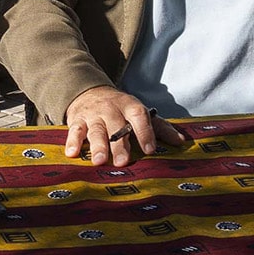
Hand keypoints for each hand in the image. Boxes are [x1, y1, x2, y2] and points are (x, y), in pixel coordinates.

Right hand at [63, 87, 186, 166]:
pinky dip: (72, 141)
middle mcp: (111, 109)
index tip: (150, 150)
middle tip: (123, 162)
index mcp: (130, 106)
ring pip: (95, 130)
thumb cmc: (120, 109)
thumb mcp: (139, 113)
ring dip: (97, 146)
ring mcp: (93, 114)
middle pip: (115, 126)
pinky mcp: (76, 120)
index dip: (145, 132)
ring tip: (100, 161)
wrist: (89, 92)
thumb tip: (181, 142)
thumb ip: (160, 128)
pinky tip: (72, 154)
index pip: (139, 116)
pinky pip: (74, 130)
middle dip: (119, 145)